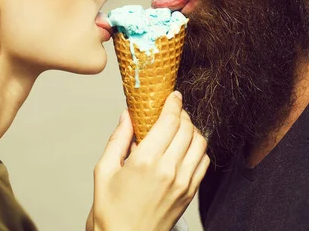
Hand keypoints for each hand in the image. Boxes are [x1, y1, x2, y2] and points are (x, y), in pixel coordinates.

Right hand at [88, 92, 209, 230]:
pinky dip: (199, 149)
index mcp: (145, 161)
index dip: (173, 103)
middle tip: (173, 111)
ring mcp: (183, 182)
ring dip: (192, 130)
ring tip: (180, 128)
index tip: (173, 96)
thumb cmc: (111, 212)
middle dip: (182, 114)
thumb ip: (117, 140)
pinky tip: (186, 149)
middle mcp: (168, 170)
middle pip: (187, 128)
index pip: (169, 121)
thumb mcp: (104, 172)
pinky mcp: (190, 193)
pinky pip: (204, 162)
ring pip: (200, 143)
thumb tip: (127, 116)